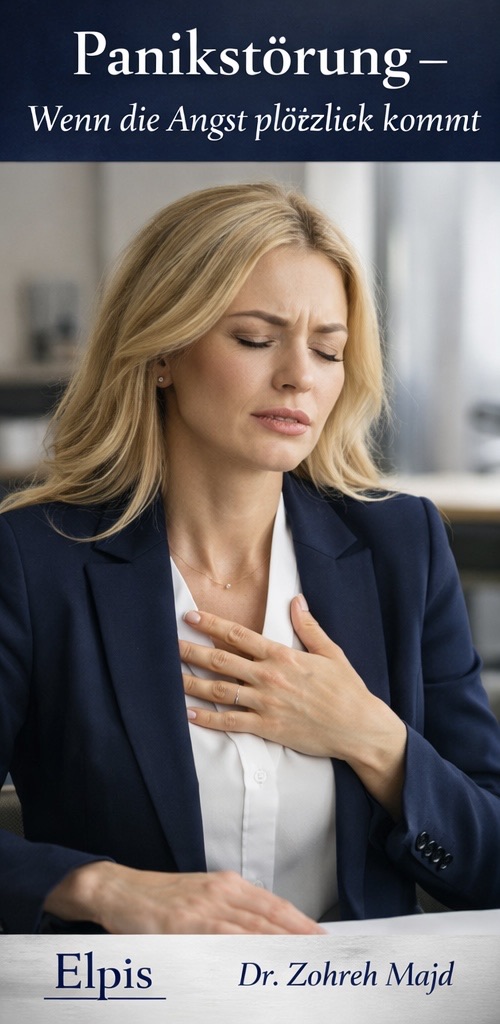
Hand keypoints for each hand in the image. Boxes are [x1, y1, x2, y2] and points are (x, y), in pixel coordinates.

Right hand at [44, 862, 324, 934]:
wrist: (116, 888)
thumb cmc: (158, 898)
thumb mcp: (199, 898)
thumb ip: (228, 915)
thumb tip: (259, 938)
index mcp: (227, 884)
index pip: (274, 905)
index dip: (301, 923)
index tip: (323, 939)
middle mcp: (220, 891)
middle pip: (270, 917)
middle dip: (300, 936)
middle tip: (324, 955)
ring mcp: (203, 907)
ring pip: (252, 929)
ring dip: (280, 946)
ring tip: (303, 962)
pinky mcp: (183, 923)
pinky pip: (222, 939)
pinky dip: (245, 950)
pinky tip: (261, 961)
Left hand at [180, 597, 406, 817]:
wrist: (358, 727)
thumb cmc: (347, 689)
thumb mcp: (331, 652)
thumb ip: (308, 627)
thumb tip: (296, 600)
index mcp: (283, 656)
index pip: (239, 635)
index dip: (212, 624)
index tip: (192, 616)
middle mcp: (270, 677)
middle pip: (222, 661)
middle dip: (193, 651)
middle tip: (170, 644)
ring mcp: (266, 704)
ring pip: (220, 691)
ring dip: (193, 683)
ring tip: (170, 677)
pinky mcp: (267, 728)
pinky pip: (231, 723)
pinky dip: (208, 719)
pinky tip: (189, 714)